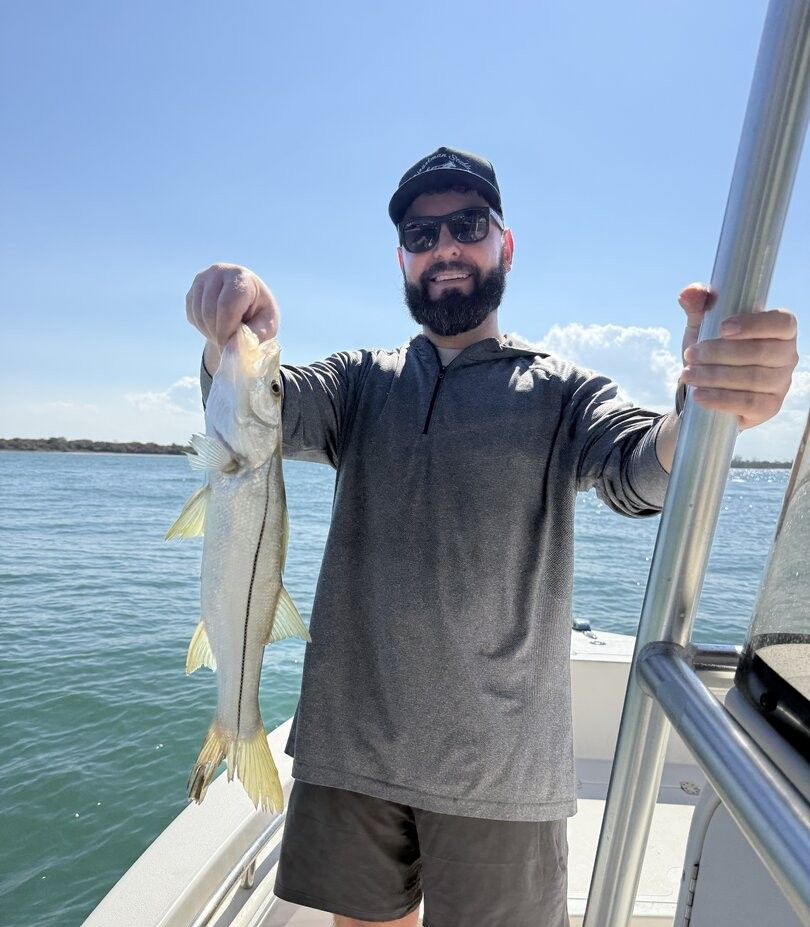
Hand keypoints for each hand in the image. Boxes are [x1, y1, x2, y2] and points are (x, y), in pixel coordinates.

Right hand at [186, 264, 279, 347]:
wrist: (248, 302)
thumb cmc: (260, 314)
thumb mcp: (268, 325)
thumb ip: (252, 337)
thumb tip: (231, 350)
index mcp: (241, 277)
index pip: (227, 307)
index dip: (226, 332)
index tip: (230, 348)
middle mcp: (219, 272)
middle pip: (210, 312)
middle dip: (218, 335)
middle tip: (228, 346)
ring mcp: (202, 279)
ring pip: (198, 314)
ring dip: (210, 333)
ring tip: (225, 336)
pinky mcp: (192, 289)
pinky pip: (191, 315)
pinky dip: (202, 327)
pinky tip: (216, 326)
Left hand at [677, 283, 797, 429]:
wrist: (706, 389)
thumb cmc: (712, 350)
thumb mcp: (702, 326)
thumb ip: (698, 305)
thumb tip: (689, 292)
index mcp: (779, 329)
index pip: (782, 322)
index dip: (755, 324)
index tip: (722, 328)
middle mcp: (787, 355)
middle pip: (761, 353)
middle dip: (720, 354)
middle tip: (690, 355)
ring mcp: (781, 383)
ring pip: (753, 379)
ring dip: (715, 377)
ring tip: (687, 374)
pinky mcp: (770, 407)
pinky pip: (750, 404)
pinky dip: (722, 400)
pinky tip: (699, 395)